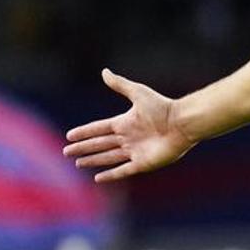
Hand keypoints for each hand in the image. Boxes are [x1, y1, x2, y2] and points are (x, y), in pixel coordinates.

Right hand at [63, 69, 195, 181]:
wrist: (182, 123)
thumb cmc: (162, 107)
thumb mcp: (138, 93)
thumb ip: (121, 84)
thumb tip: (104, 71)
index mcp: (125, 122)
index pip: (99, 129)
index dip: (84, 132)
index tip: (69, 136)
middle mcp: (128, 138)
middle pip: (100, 144)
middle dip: (84, 148)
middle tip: (67, 152)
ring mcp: (135, 151)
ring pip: (108, 157)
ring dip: (93, 160)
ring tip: (79, 163)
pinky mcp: (143, 163)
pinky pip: (123, 170)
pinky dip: (110, 174)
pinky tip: (98, 178)